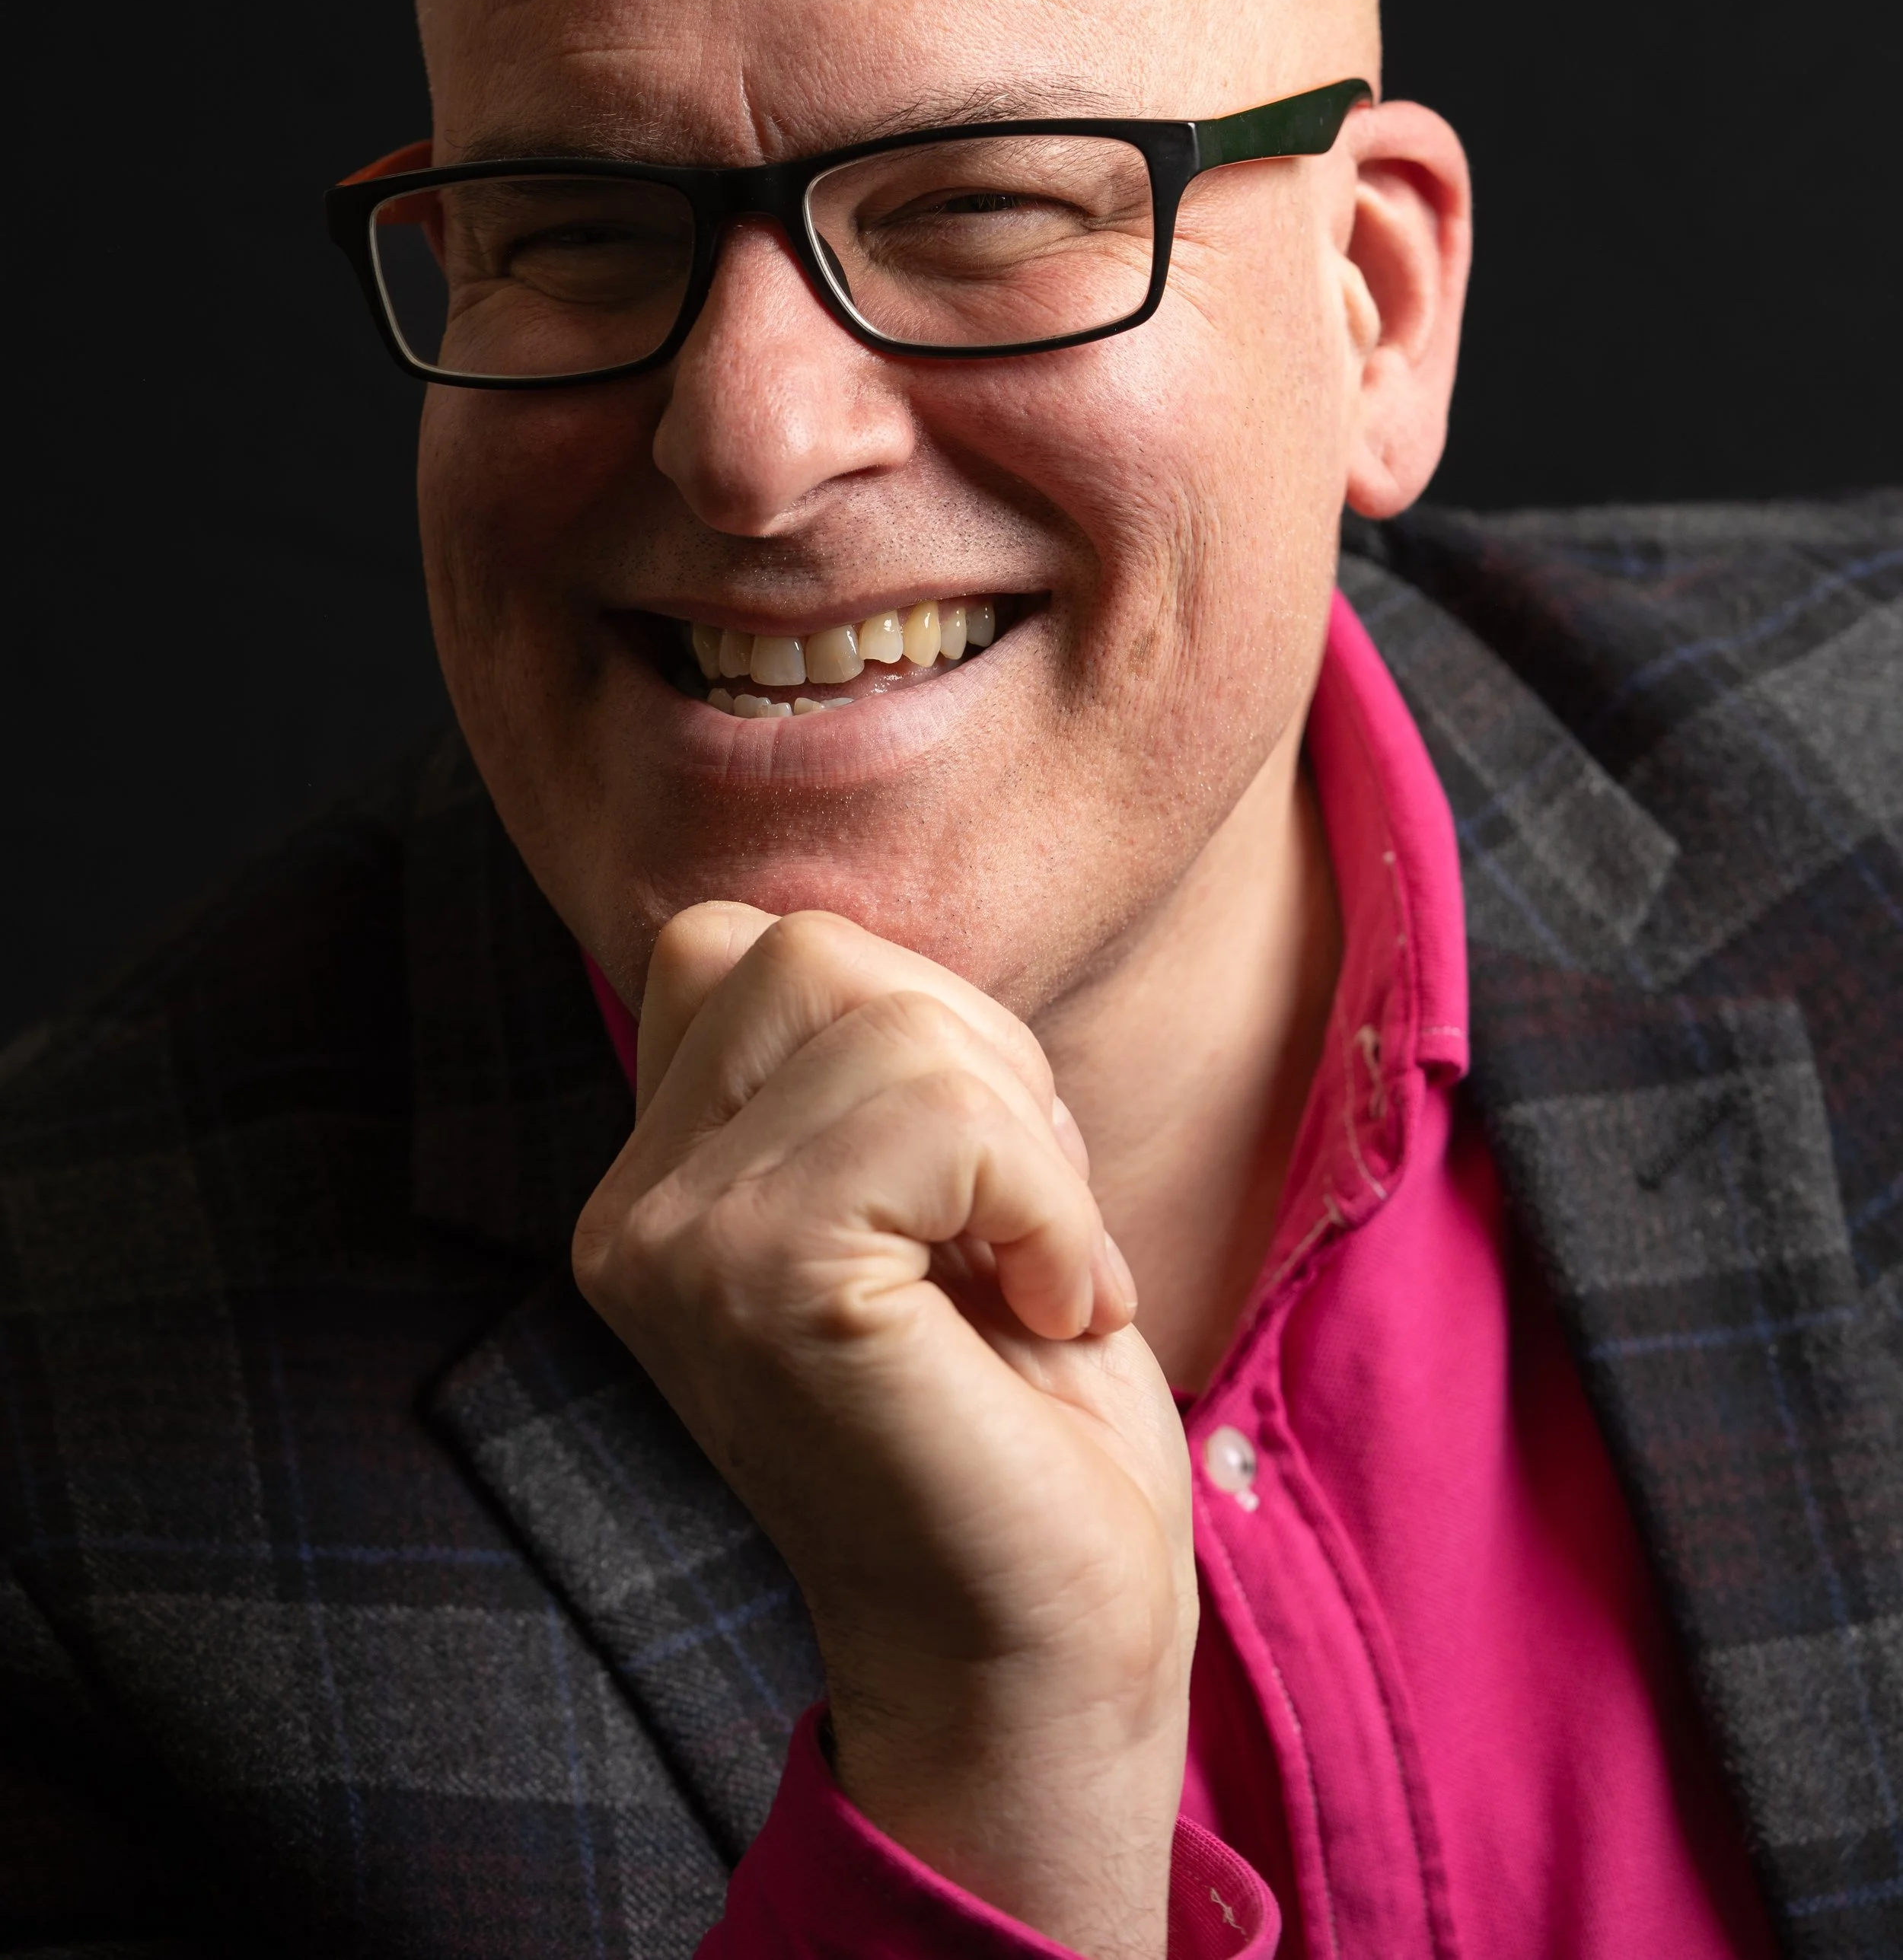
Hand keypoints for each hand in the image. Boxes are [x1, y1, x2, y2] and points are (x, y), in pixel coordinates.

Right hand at [573, 903, 1196, 1959]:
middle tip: (1018, 1231)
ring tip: (1031, 1279)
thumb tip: (873, 930)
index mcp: (658, 1180)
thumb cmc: (1019, 1421)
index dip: (921, 1027)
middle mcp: (628, 1209)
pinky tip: (1051, 1310)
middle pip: (814, 952)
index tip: (980, 1191)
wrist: (1043, 1647)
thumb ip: (866, 1062)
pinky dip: (1045, 1199)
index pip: (756, 946)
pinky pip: (941, 1113)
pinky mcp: (756, 1282)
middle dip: (980, 1064)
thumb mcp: (934, 1186)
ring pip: (889, 1019)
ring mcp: (672, 1246)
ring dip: (1026, 1142)